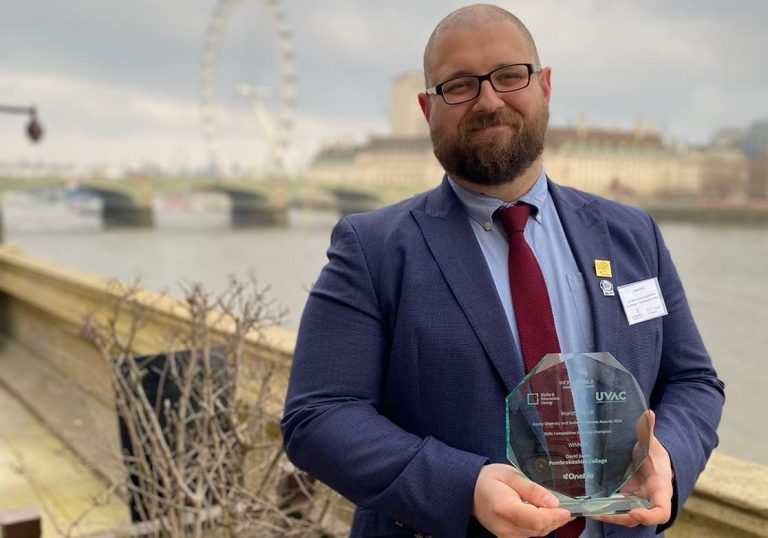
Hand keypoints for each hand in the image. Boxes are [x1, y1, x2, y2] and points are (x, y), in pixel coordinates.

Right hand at [473, 463, 573, 536]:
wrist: (469, 489)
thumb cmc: (489, 479)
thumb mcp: (511, 475)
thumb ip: (532, 489)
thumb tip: (554, 503)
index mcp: (505, 508)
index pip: (536, 520)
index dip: (554, 517)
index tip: (567, 509)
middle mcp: (505, 526)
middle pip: (539, 530)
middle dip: (556, 520)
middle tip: (568, 508)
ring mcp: (505, 534)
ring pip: (536, 535)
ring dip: (550, 524)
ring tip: (560, 512)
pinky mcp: (507, 537)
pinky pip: (529, 535)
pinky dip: (541, 527)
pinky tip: (547, 517)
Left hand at [593, 410, 673, 527]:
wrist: (650, 463)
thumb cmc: (654, 456)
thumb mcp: (651, 445)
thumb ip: (647, 432)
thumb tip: (648, 413)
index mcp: (660, 489)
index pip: (661, 511)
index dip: (650, 516)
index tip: (635, 513)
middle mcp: (647, 501)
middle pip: (637, 518)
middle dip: (620, 517)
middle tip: (601, 512)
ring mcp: (634, 503)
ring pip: (623, 516)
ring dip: (608, 515)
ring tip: (590, 511)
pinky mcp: (622, 501)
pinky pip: (614, 509)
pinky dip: (602, 510)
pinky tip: (587, 507)